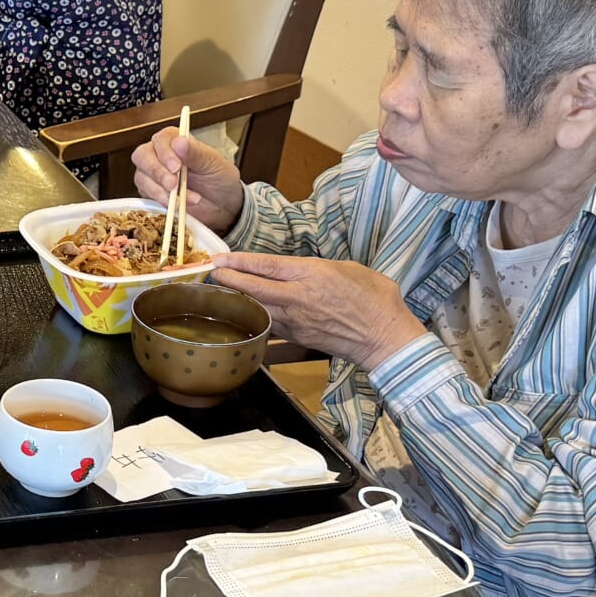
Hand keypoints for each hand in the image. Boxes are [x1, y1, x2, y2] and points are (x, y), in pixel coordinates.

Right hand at [135, 125, 246, 235]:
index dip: (164, 153)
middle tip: (173, 185)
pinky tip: (179, 205)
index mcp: (174, 141)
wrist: (223, 205)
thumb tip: (179, 141)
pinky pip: (147, 197)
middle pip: (142, 157)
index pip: (160, 140)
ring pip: (141, 178)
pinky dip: (161, 202)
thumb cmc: (219, 179)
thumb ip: (195, 152)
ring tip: (185, 199)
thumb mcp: (213, 164)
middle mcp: (159, 155)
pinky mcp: (151, 194)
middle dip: (157, 173)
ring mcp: (152, 175)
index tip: (176, 166)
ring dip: (161, 191)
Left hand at [209, 252, 426, 371]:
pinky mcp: (297, 337)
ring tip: (219, 292)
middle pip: (252, 288)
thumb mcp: (348, 268)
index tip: (220, 259)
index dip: (239, 262)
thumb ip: (316, 269)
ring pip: (256, 308)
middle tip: (210, 273)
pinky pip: (269, 325)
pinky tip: (243, 313)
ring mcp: (296, 320)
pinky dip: (254, 317)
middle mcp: (298, 297)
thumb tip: (299, 270)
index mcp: (311, 274)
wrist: (385, 337)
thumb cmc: (375, 298)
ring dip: (236, 300)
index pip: (266, 267)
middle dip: (228, 280)